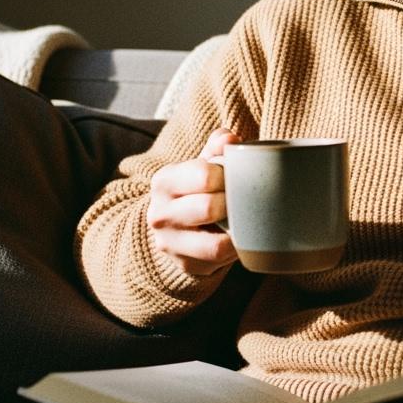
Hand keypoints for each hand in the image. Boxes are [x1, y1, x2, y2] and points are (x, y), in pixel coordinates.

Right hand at [146, 128, 240, 275]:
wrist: (176, 225)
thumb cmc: (197, 188)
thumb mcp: (203, 164)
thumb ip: (217, 147)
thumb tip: (229, 139)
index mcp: (164, 181)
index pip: (203, 174)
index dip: (228, 175)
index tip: (235, 177)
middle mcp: (159, 213)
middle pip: (209, 207)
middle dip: (233, 202)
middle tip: (243, 200)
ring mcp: (169, 242)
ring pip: (215, 243)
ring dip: (235, 230)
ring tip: (242, 219)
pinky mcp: (184, 263)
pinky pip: (219, 260)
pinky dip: (234, 248)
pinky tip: (237, 236)